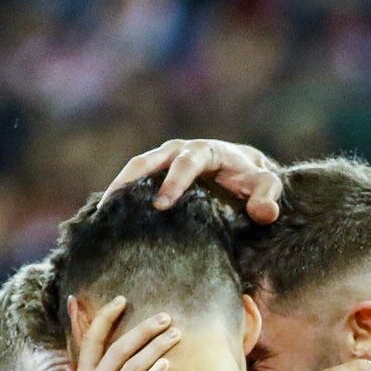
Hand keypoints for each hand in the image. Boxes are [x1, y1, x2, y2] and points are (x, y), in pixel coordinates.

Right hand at [67, 295, 175, 370]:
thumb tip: (70, 357)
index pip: (90, 340)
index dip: (104, 317)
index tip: (122, 300)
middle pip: (118, 351)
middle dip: (142, 331)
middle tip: (165, 317)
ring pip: (133, 369)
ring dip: (155, 349)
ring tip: (175, 334)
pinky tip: (167, 367)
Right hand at [105, 138, 282, 221]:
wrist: (245, 173)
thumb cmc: (255, 180)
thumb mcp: (268, 186)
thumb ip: (268, 198)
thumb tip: (264, 214)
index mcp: (207, 151)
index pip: (187, 162)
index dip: (173, 181)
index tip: (162, 205)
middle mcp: (180, 151)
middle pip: (149, 160)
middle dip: (131, 181)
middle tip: (114, 207)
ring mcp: (164, 162)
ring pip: (136, 169)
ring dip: (118, 188)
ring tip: (102, 214)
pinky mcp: (156, 176)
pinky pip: (135, 182)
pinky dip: (122, 196)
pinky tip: (107, 219)